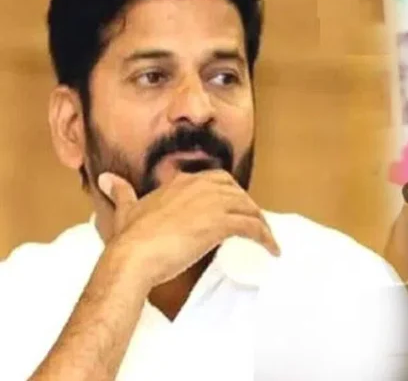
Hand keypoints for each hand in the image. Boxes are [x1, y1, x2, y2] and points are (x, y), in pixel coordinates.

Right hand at [97, 169, 279, 289]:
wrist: (133, 257)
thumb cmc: (129, 240)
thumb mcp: (125, 210)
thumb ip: (121, 192)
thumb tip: (106, 178)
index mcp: (182, 183)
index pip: (218, 181)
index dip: (229, 195)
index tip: (233, 210)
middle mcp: (200, 187)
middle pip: (237, 192)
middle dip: (248, 207)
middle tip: (253, 226)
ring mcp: (213, 204)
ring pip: (249, 208)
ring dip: (261, 223)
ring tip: (267, 239)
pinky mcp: (222, 224)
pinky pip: (253, 227)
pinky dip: (266, 237)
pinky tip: (272, 249)